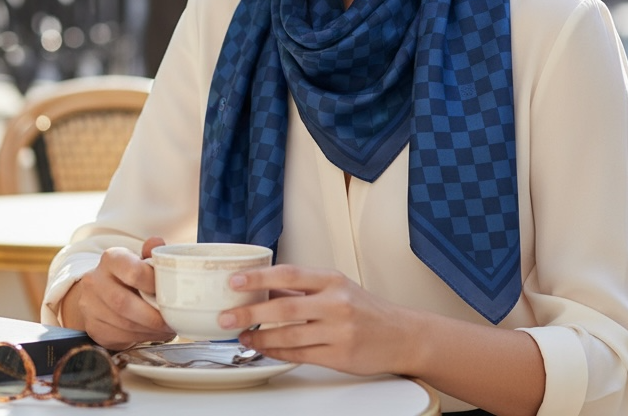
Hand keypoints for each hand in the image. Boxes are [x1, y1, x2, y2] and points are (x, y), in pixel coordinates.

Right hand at [65, 236, 174, 348]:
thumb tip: (156, 243)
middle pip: (124, 303)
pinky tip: (153, 334)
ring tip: (166, 329)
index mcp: (111, 258)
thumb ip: (151, 253)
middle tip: (171, 321)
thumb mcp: (141, 259)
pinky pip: (118, 336)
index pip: (132, 272)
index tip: (171, 293)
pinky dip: (139, 337)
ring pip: (121, 323)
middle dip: (152, 316)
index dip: (154, 285)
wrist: (102, 292)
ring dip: (148, 330)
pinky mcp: (92, 327)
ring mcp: (89, 305)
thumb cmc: (130, 275)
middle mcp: (94, 280)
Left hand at [220, 264, 420, 376]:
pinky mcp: (339, 355)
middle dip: (249, 312)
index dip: (259, 277)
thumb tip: (263, 285)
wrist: (401, 336)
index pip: (289, 273)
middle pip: (283, 306)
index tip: (235, 281)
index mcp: (332, 280)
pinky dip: (277, 352)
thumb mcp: (337, 288)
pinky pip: (299, 354)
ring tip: (242, 336)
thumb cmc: (367, 310)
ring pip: (288, 334)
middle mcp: (335, 303)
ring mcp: (338, 330)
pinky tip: (264, 349)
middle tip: (226, 316)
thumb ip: (302, 287)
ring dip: (259, 337)